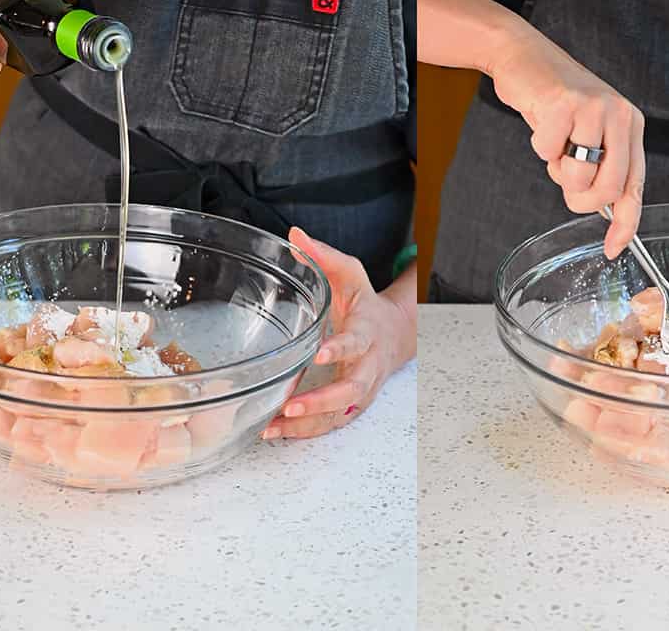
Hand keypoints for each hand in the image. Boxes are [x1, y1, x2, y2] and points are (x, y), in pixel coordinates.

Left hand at [261, 228, 411, 439]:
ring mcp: (362, 389)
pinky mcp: (351, 406)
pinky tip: (275, 432)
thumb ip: (322, 256)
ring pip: (340, 414)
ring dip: (309, 424)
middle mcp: (367, 364)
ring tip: (274, 426)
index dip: (341, 349)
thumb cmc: (365, 303)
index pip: (356, 341)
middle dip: (322, 401)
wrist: (394, 333)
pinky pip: (331, 424)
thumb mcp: (348, 273)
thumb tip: (294, 236)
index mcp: (367, 330)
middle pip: (352, 390)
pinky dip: (305, 432)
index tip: (320, 354)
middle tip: (291, 407)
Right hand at [489, 22, 644, 257]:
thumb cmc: (555, 98)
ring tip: (555, 143)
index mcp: (631, 124)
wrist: (523, 54)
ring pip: (577, 176)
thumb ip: (602, 165)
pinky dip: (538, 146)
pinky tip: (541, 122)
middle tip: (565, 179)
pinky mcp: (563, 103)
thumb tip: (608, 214)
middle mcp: (619, 114)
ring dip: (556, 170)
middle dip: (580, 197)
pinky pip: (547, 153)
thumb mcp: (589, 131)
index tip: (612, 247)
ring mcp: (593, 107)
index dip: (626, 224)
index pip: (635, 186)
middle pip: (608, 189)